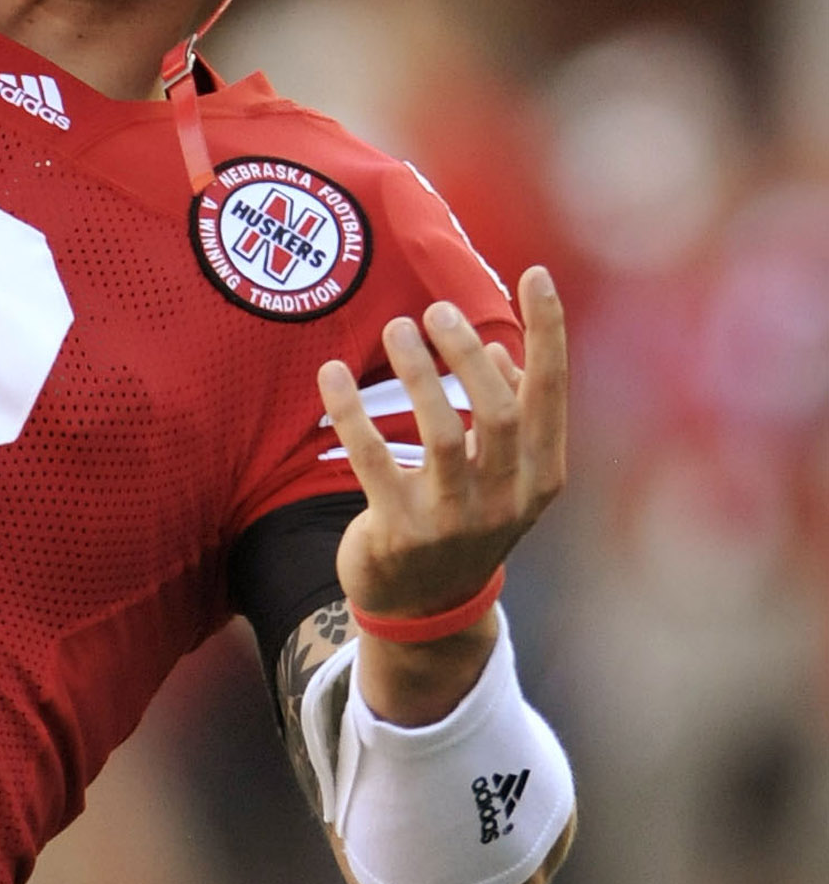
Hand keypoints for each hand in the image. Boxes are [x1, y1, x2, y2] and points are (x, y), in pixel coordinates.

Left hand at [317, 267, 566, 718]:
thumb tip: (495, 348)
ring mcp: (455, 522)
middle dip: (466, 353)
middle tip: (434, 310)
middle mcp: (507, 500)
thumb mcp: (503, 475)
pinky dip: (352, 411)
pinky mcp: (400, 533)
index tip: (535, 273)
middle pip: (497, 412)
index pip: (553, 393)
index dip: (548, 332)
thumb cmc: (465, 516)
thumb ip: (509, 416)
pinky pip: (373, 460)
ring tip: (397, 329)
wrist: (427, 609)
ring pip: (442, 434)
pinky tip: (332, 374)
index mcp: (541, 476)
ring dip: (418, 373)